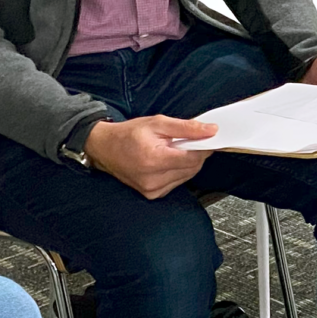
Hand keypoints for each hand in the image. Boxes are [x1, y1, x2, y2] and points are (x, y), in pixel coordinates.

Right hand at [83, 114, 213, 199]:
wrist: (105, 148)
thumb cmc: (128, 134)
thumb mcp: (158, 123)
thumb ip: (187, 128)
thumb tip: (211, 130)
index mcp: (154, 160)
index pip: (193, 158)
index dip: (204, 147)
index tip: (207, 138)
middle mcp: (153, 179)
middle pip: (192, 168)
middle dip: (195, 153)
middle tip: (188, 140)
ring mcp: (152, 189)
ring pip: (187, 176)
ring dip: (187, 163)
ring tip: (173, 150)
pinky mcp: (152, 194)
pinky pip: (177, 183)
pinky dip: (178, 171)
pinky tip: (168, 161)